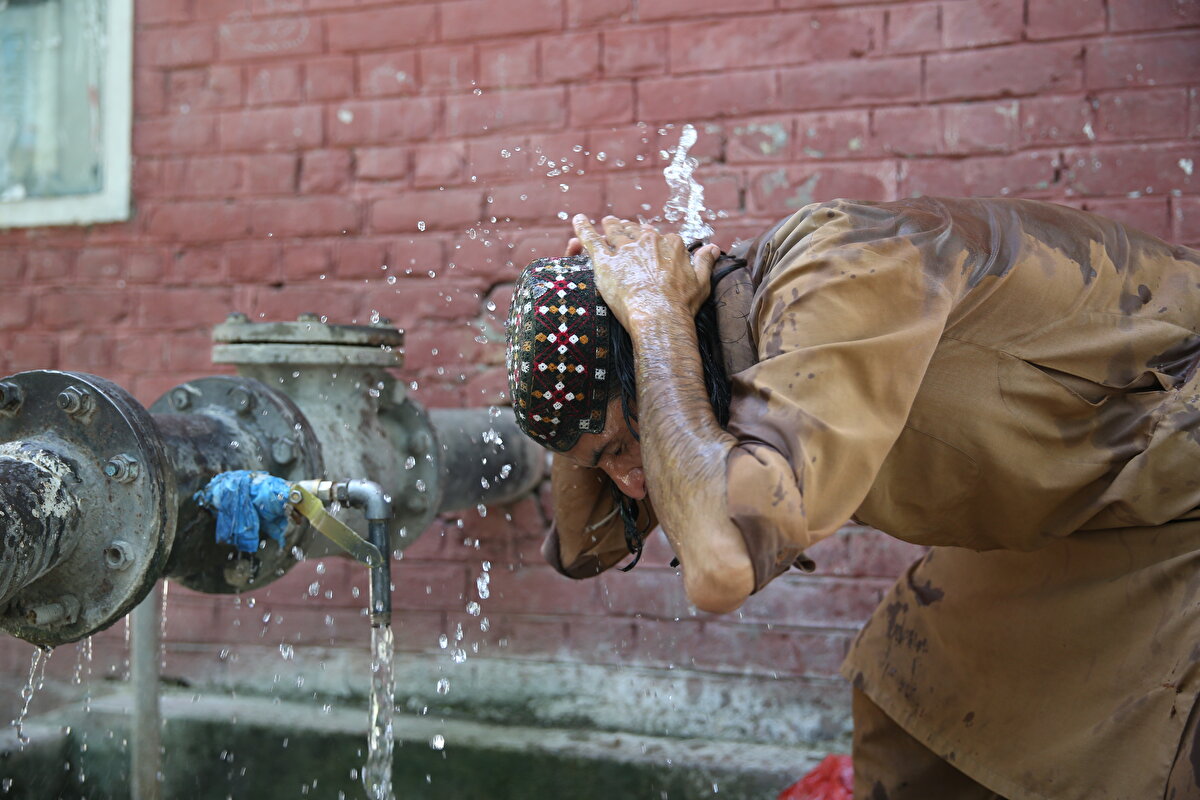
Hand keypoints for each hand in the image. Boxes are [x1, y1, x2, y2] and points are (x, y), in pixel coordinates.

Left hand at [571, 215, 719, 328]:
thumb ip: (705, 261)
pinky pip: (592, 240)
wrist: (660, 316)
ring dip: (610, 225)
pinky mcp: (606, 262)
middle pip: (636, 231)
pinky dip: (583, 228)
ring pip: (615, 231)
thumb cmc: (683, 304)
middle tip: (624, 228)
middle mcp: (648, 241)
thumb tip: (712, 247)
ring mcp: (626, 250)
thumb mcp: (702, 281)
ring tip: (606, 222)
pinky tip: (578, 219)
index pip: (660, 237)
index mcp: (671, 244)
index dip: (654, 242)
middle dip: (630, 229)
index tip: (651, 244)